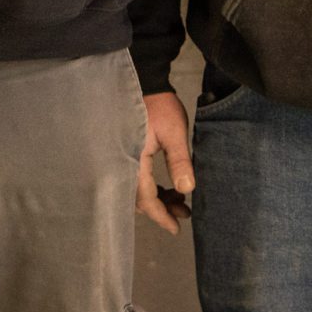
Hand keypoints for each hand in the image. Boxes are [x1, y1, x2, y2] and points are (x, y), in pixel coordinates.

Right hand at [137, 91, 193, 233]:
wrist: (145, 82)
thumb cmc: (160, 106)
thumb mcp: (174, 133)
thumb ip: (179, 161)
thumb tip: (187, 189)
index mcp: (132, 161)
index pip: (146, 198)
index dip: (161, 216)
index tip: (176, 228)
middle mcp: (124, 163)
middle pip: (141, 198)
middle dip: (163, 208)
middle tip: (185, 212)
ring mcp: (124, 159)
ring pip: (140, 190)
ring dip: (160, 198)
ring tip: (182, 201)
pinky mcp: (128, 154)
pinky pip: (139, 179)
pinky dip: (155, 187)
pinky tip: (171, 187)